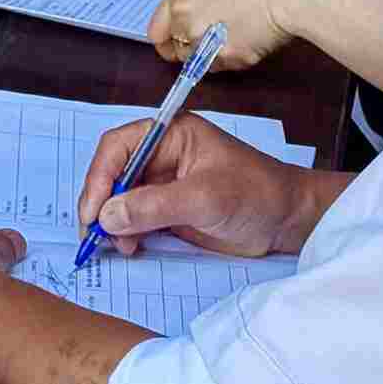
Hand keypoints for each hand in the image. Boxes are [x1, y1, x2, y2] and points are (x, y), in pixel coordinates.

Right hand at [76, 114, 329, 258]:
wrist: (290, 222)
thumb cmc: (255, 195)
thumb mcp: (205, 198)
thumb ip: (154, 206)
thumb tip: (106, 217)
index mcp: (169, 135)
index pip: (118, 148)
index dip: (99, 178)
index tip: (92, 212)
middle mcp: (160, 156)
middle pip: (113, 174)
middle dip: (102, 204)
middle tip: (95, 237)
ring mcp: (163, 185)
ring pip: (120, 200)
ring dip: (112, 223)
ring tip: (120, 247)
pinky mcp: (168, 212)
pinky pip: (135, 220)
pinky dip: (126, 234)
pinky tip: (130, 248)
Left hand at [145, 0, 348, 69]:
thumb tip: (186, 18)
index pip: (156, 32)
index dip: (168, 40)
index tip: (176, 44)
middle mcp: (185, 17)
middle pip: (175, 51)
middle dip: (190, 49)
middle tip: (212, 40)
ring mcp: (203, 39)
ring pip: (197, 62)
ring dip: (210, 56)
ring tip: (235, 36)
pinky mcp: (225, 57)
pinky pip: (221, 68)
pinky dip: (231, 60)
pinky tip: (248, 41)